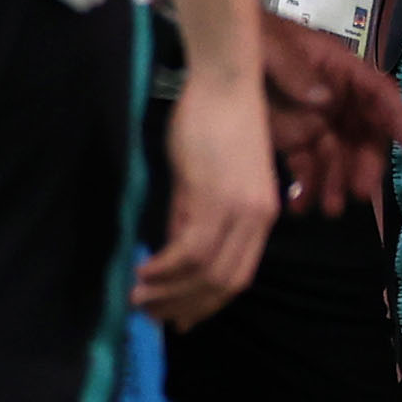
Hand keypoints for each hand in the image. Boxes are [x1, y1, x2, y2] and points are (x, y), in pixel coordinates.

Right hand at [135, 63, 272, 327]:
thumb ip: (191, 218)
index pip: (239, 277)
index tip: (179, 320)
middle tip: (152, 316)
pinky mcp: (216, 198)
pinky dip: (165, 269)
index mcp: (262, 217)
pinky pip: (190, 250)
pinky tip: (142, 274)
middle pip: (226, 284)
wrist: (225, 81)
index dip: (208, 303)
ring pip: (207, 273)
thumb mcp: (204, 180)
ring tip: (139, 300)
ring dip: (170, 293)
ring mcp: (240, 211)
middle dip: (186, 307)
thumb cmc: (214, 121)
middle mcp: (258, 220)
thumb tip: (171, 255)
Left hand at [256, 5, 401, 219]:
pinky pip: (306, 165)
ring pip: (337, 155)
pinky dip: (306, 188)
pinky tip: (298, 206)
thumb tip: (324, 100)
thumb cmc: (246, 34)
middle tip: (359, 193)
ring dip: (337, 183)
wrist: (208, 46)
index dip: (398, 117)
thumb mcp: (267, 42)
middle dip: (366, 164)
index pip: (378, 91)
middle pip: (363, 132)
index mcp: (336, 67)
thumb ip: (294, 68)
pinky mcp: (289, 137)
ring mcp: (312, 119)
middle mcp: (332, 96)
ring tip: (327, 209)